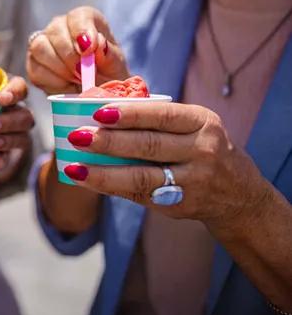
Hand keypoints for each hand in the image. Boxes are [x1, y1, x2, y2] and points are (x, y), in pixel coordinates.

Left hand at [0, 77, 33, 188]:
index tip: (1, 98)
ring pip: (23, 136)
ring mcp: (15, 133)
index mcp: (5, 93)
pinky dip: (2, 159)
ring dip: (8, 139)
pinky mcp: (8, 152)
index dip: (14, 91)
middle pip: (24, 115)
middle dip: (8, 120)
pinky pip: (11, 157)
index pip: (20, 87)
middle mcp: (15, 112)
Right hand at [27, 6, 129, 94]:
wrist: (96, 93)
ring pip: (39, 47)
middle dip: (69, 55)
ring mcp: (43, 44)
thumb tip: (98, 44)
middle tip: (82, 72)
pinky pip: (35, 69)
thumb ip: (110, 54)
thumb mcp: (116, 65)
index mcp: (84, 20)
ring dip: (59, 67)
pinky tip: (66, 85)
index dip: (81, 31)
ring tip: (76, 79)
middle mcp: (60, 27)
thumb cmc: (108, 73)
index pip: (78, 16)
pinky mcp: (34, 65)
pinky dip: (52, 81)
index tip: (88, 50)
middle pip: (55, 30)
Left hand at [61, 102, 273, 231]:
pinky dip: (110, 187)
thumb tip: (99, 109)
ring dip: (103, 172)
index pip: (162, 115)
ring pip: (141, 176)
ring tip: (74, 166)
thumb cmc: (200, 147)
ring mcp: (193, 181)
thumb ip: (156, 118)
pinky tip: (87, 180)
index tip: (97, 112)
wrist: (239, 195)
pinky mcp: (179, 204)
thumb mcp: (192, 126)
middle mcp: (202, 150)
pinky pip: (139, 195)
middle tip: (77, 136)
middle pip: (148, 145)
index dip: (129, 114)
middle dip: (109, 141)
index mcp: (201, 122)